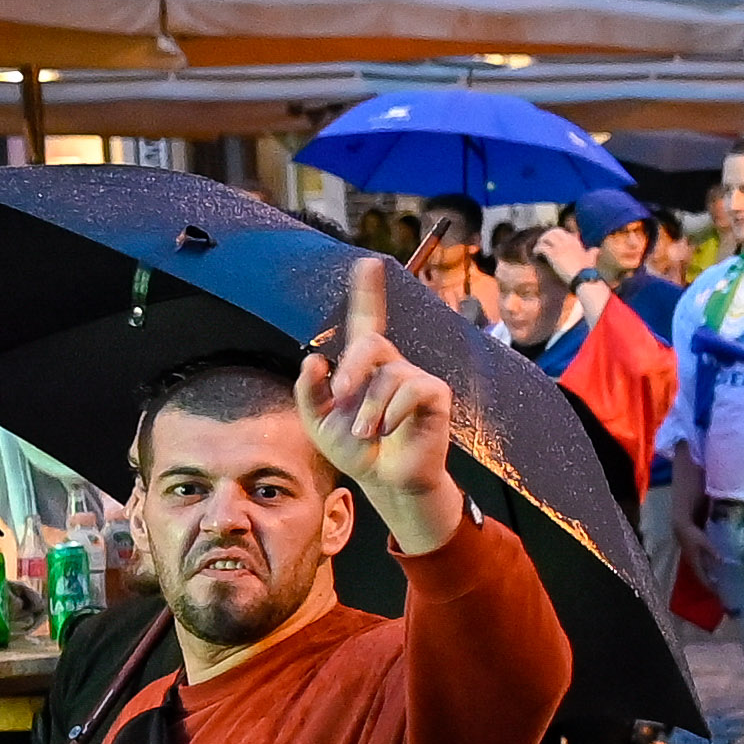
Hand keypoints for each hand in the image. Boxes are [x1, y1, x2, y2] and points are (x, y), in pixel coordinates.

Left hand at [300, 255, 466, 544]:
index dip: (367, 291)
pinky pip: (411, 390)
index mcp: (362, 366)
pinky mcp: (434, 395)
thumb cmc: (355, 450)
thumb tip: (315, 358)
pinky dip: (393, 411)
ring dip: (369, 409)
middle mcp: (390, 365)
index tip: (367, 262)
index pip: (365, 320)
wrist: (386, 481)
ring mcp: (414, 378)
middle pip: (370, 342)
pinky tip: (390, 429)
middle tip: (340, 395)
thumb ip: (308, 390)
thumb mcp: (317, 421)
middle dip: (352, 367)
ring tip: (367, 433)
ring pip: (387, 376)